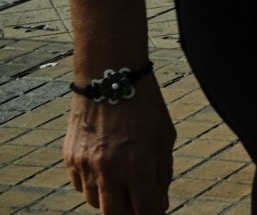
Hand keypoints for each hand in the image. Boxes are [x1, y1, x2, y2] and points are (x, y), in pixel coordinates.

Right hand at [64, 77, 176, 213]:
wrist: (109, 76)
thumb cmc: (144, 105)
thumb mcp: (164, 136)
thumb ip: (163, 173)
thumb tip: (160, 203)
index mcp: (138, 163)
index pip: (146, 209)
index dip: (154, 213)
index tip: (157, 211)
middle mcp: (109, 169)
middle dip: (130, 214)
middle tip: (139, 204)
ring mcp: (86, 165)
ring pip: (96, 203)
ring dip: (111, 200)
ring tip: (123, 182)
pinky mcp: (70, 159)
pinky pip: (81, 187)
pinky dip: (94, 185)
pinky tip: (105, 170)